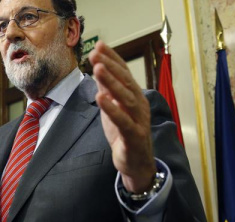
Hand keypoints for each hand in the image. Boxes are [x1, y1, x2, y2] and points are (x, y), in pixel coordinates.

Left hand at [89, 41, 155, 192]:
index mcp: (134, 96)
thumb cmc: (125, 133)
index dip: (112, 58)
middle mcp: (139, 104)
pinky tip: (101, 98)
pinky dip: (112, 109)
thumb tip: (98, 67)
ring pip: (126, 98)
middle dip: (111, 66)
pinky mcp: (134, 136)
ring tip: (98, 68)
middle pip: (126, 81)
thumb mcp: (113, 108)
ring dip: (112, 82)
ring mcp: (138, 120)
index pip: (124, 73)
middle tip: (96, 53)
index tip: (99, 45)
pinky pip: (123, 120)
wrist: (135, 163)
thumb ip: (107, 90)